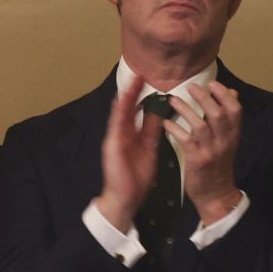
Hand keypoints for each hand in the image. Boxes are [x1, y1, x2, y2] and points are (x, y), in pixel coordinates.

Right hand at [93, 73, 164, 231]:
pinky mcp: (112, 146)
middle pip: (128, 107)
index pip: (137, 109)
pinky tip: (122, 101)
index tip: (148, 79)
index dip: (142, 94)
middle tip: (141, 73)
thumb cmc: (136, 178)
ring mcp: (115, 138)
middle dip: (133, 90)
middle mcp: (122, 133)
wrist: (125, 198)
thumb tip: (160, 113)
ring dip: (126, 96)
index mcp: (131, 133)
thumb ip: (152, 131)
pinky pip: (116, 126)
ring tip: (133, 81)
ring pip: (120, 113)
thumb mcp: (150, 149)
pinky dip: (119, 113)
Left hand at [167, 81, 242, 223]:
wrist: (216, 195)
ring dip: (186, 110)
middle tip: (191, 87)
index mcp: (233, 135)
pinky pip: (186, 141)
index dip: (224, 94)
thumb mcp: (228, 140)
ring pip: (201, 125)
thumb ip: (228, 118)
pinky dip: (175, 129)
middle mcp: (224, 141)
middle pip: (218, 113)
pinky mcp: (197, 161)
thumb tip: (232, 92)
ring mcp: (211, 151)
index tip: (212, 83)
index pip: (235, 109)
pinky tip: (166, 122)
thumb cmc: (219, 165)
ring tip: (173, 100)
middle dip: (204, 97)